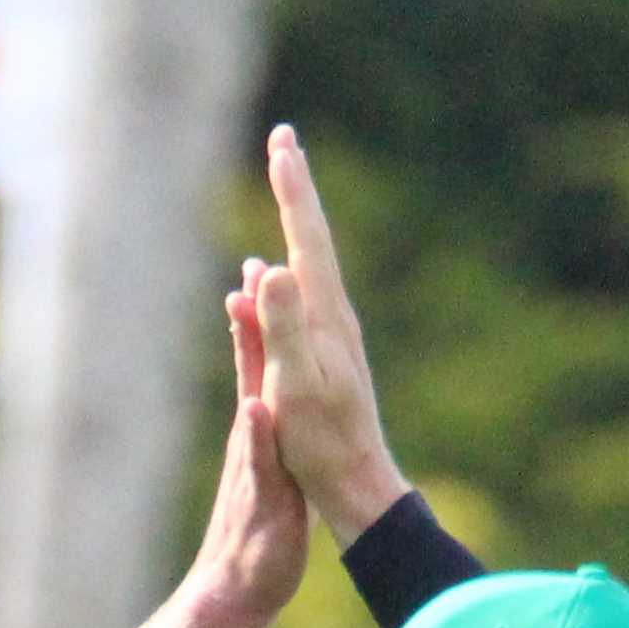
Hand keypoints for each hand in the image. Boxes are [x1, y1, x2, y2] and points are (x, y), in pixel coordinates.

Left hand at [180, 269, 312, 627]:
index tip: (257, 273)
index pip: (255, 365)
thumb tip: (256, 405)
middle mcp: (249, 433)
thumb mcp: (270, 502)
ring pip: (257, 381)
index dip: (257, 322)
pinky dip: (269, 380)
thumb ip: (262, 454)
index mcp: (255, 434)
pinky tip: (272, 373)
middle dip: (255, 316)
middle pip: (252, 362)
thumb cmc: (256, 554)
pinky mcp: (262, 468)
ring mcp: (253, 450)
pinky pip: (267, 410)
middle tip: (255, 267)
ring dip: (259, 341)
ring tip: (257, 304)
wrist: (235, 594)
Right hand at [257, 126, 410, 534]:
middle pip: (313, 237)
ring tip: (282, 187)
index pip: (306, 238)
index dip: (291, 189)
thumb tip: (273, 269)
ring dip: (293, 220)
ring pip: (310, 262)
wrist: (358, 485)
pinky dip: (283, 269)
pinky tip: (270, 275)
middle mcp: (334, 316)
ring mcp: (332, 335)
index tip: (281, 143)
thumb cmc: (322, 444)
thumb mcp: (296, 384)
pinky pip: (300, 295)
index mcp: (325, 317)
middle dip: (295, 188)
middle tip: (284, 141)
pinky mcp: (325, 354)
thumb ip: (284, 326)